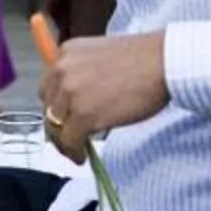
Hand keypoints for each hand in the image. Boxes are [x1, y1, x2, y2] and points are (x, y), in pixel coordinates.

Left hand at [40, 32, 168, 145]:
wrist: (163, 62)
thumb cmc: (144, 58)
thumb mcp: (102, 55)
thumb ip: (84, 72)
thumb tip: (79, 102)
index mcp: (66, 53)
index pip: (48, 86)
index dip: (56, 106)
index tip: (64, 119)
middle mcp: (62, 70)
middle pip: (47, 107)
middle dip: (57, 125)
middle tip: (68, 139)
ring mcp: (71, 93)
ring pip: (55, 127)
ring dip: (64, 142)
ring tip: (75, 151)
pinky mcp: (83, 115)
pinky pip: (70, 141)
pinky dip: (74, 152)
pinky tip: (83, 157)